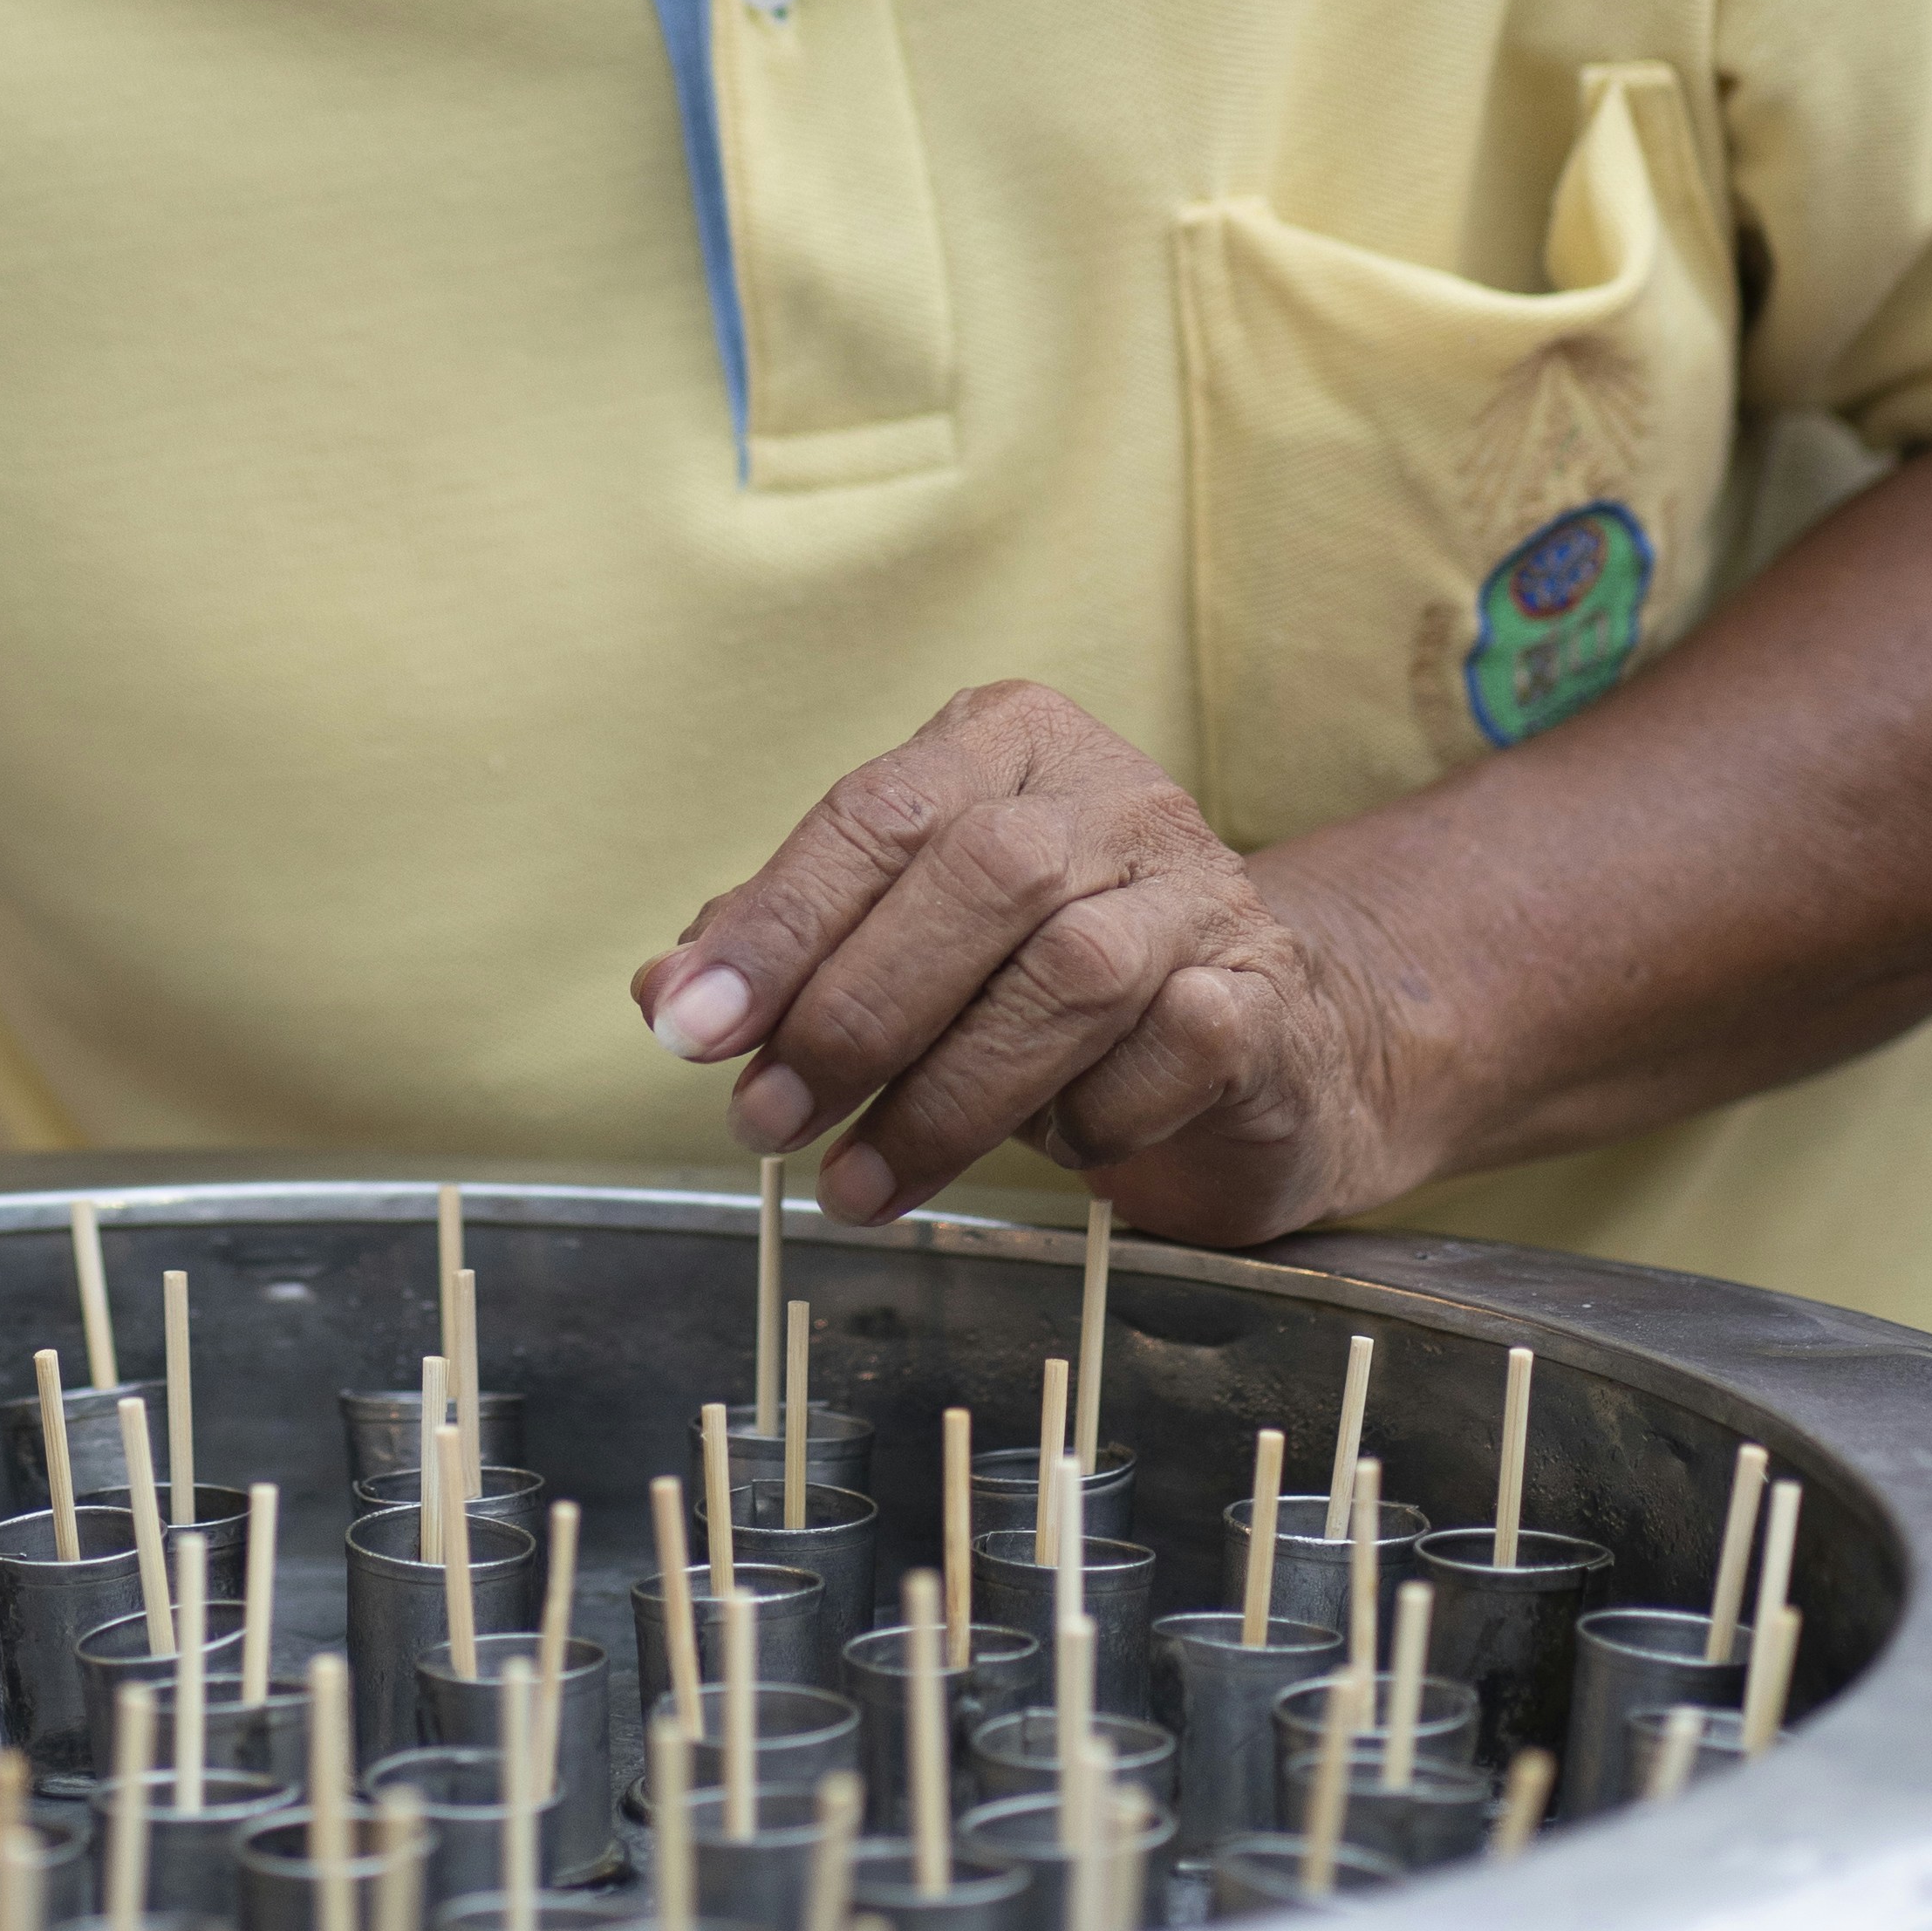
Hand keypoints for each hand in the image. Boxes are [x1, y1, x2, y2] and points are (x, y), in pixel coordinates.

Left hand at [634, 683, 1434, 1237]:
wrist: (1254, 1032)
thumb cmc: (1033, 976)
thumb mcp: (900, 937)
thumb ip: (787, 948)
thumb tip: (668, 996)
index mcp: (1002, 745)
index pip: (873, 816)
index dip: (774, 928)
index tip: (689, 1032)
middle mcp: (1110, 794)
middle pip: (980, 880)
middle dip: (855, 1015)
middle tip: (766, 1124)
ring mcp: (1201, 889)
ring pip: (1072, 973)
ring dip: (945, 1098)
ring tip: (857, 1185)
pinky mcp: (1263, 992)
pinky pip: (1171, 1051)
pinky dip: (1091, 1118)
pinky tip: (1048, 1156)